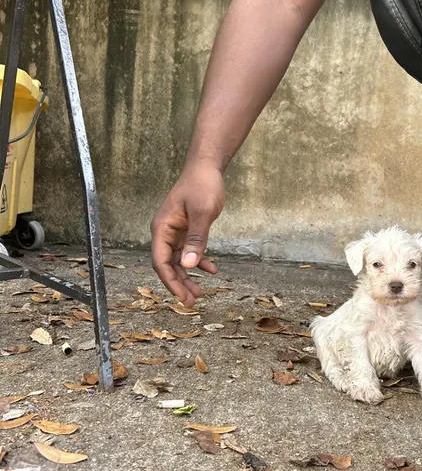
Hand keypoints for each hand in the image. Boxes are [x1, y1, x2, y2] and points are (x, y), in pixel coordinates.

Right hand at [151, 165, 224, 305]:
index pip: (161, 262)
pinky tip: (212, 270)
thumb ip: (196, 239)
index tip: (182, 297)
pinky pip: (189, 251)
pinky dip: (199, 262)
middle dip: (179, 284)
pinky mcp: (186, 230)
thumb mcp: (203, 213)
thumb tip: (190, 265)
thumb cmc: (202, 185)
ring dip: (188, 277)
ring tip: (200, 293)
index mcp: (162, 228)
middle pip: (168, 265)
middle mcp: (164, 232)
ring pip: (179, 261)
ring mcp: (175, 231)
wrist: (207, 168)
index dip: (170, 282)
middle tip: (192, 303)